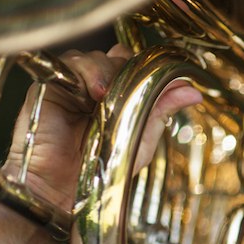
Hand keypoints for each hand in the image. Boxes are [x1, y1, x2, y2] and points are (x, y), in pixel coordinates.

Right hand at [2, 44, 202, 210]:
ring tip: (106, 95)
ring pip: (93, 56)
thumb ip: (163, 110)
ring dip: (105, 70)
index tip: (158, 77)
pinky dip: (85, 72)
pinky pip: (68, 63)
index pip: (133, 64)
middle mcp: (96, 86)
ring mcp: (72, 84)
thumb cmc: (105, 168)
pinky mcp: (50, 85)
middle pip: (116, 57)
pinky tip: (93, 93)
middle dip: (126, 70)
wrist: (69, 188)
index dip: (144, 67)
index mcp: (119, 94)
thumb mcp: (142, 137)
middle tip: (129, 93)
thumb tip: (194, 92)